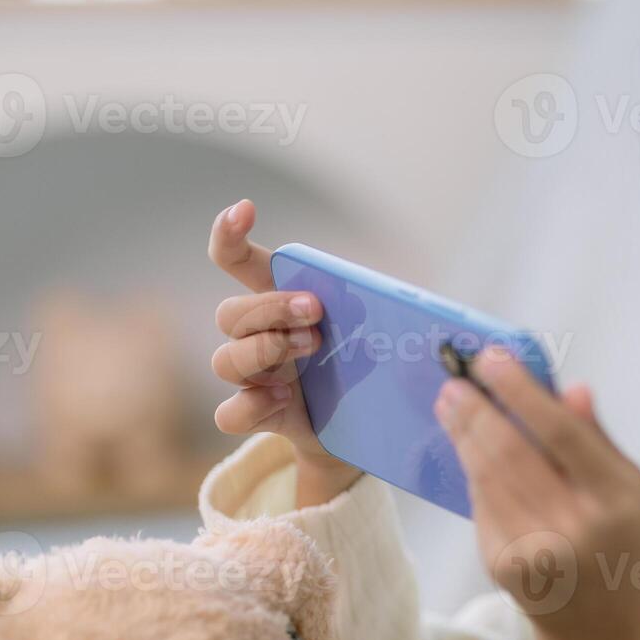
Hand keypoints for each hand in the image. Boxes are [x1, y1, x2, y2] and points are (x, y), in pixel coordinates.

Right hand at [208, 200, 359, 504]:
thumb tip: (413, 300)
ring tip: (311, 349)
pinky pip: (229, 414)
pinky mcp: (259, 417)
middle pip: (230, 313)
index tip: (245, 209)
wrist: (366, 429)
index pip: (237, 262)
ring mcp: (255, 379)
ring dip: (265, 350)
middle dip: (271, 307)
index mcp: (280, 303)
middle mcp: (259, 337)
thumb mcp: (378, 328)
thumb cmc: (367, 365)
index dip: (228, 234)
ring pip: (225, 360)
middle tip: (315, 311)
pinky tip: (283, 400)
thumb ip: (380, 306)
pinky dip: (251, 405)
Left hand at [434, 345, 639, 639]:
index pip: (561, 434)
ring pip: (487, 476)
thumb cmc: (621, 542)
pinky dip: (472, 469)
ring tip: (450, 402)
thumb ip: (597, 439)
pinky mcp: (502, 565)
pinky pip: (481, 503)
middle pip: (512, 453)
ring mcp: (534, 550)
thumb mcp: (631, 490)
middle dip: (478, 409)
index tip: (492, 359)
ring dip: (463, 433)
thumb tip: (571, 388)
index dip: (522, 392)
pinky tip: (465, 444)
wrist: (601, 629)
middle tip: (455, 378)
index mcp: (615, 501)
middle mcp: (574, 527)